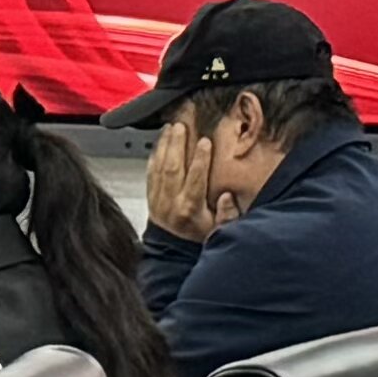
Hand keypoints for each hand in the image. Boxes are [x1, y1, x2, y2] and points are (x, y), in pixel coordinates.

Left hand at [143, 115, 225, 240]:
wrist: (173, 251)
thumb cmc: (198, 237)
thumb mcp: (219, 231)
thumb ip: (226, 215)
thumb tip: (227, 197)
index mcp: (189, 209)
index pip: (195, 180)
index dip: (200, 159)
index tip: (205, 142)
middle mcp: (171, 202)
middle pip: (173, 168)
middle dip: (177, 144)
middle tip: (182, 125)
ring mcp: (158, 199)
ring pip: (160, 167)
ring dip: (165, 145)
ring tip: (171, 127)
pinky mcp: (150, 196)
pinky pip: (150, 172)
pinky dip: (154, 155)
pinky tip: (159, 142)